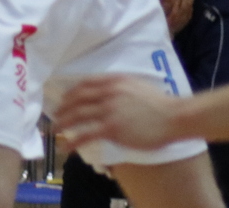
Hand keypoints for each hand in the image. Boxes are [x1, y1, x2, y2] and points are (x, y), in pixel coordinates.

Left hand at [53, 75, 178, 150]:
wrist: (173, 116)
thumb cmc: (160, 104)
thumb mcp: (138, 86)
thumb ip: (121, 87)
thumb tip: (109, 93)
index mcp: (115, 80)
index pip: (86, 83)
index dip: (72, 92)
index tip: (65, 99)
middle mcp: (109, 92)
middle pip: (78, 98)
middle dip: (63, 107)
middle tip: (55, 115)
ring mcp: (109, 110)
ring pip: (78, 115)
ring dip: (63, 123)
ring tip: (55, 130)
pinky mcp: (112, 128)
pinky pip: (86, 134)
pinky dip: (74, 141)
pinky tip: (67, 147)